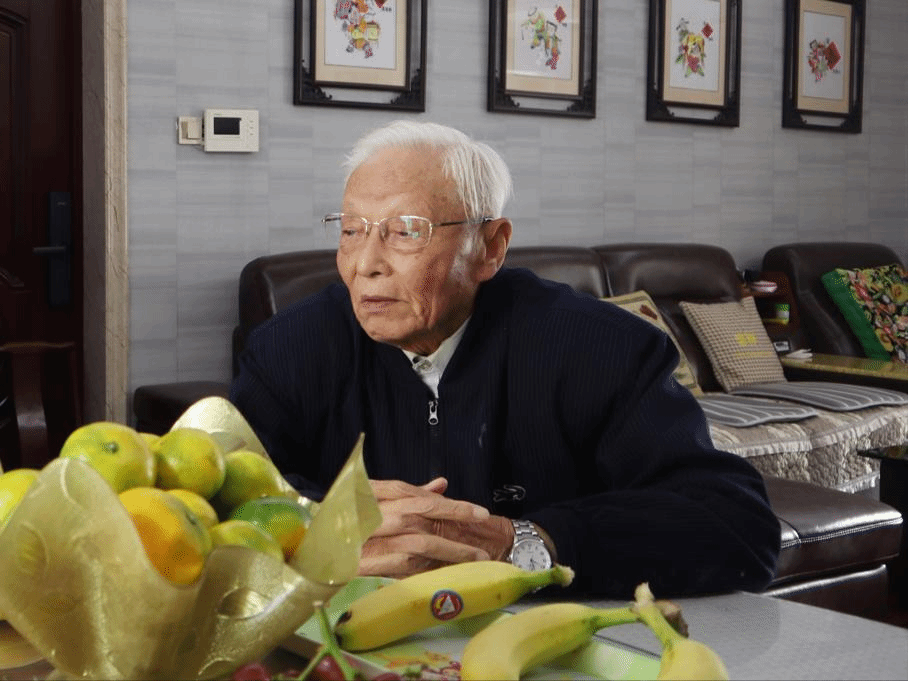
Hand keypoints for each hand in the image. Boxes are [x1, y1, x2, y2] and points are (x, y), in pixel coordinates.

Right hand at [358, 477, 513, 577]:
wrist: (309, 539)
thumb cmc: (345, 515)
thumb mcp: (376, 494)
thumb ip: (411, 490)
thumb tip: (441, 483)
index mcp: (382, 494)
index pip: (424, 497)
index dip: (455, 505)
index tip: (480, 512)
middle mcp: (380, 512)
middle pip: (426, 517)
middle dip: (459, 528)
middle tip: (485, 541)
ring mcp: (375, 538)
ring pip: (421, 543)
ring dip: (450, 552)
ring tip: (474, 558)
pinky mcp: (369, 563)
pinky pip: (406, 566)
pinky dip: (428, 569)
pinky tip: (446, 573)